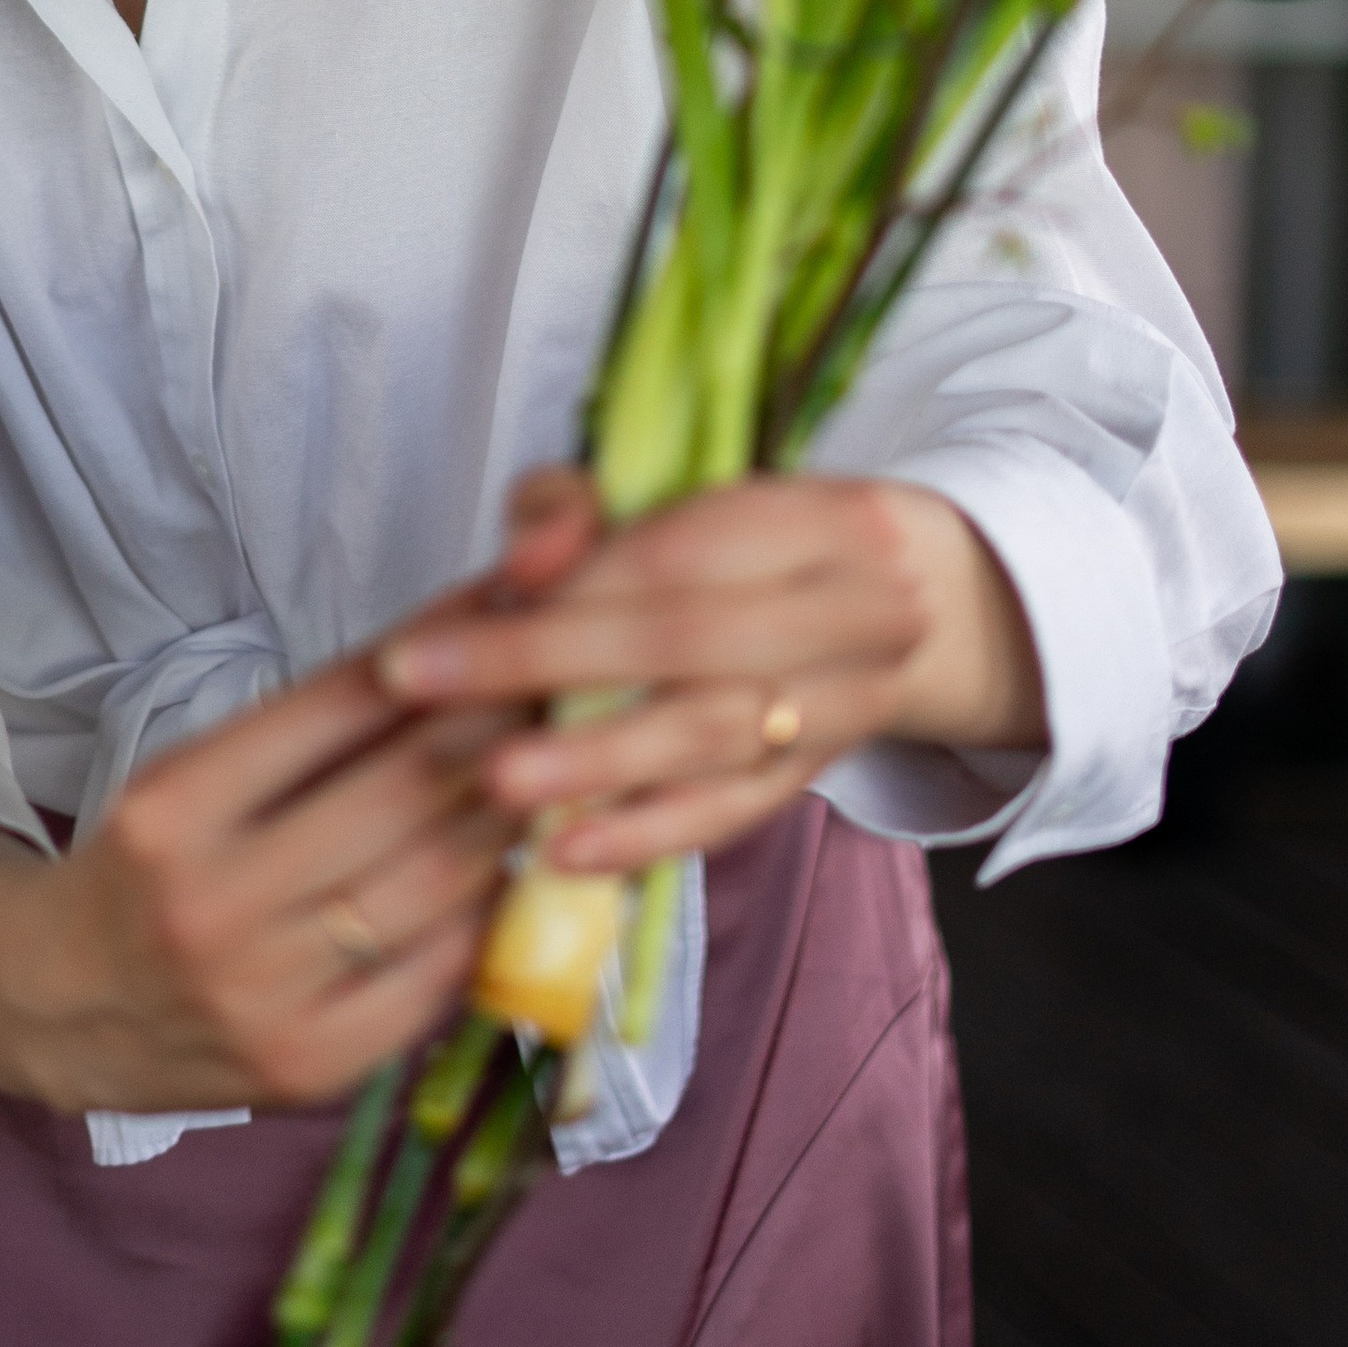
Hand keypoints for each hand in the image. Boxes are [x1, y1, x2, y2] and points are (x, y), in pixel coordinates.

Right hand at [0, 615, 532, 1116]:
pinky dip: (486, 915)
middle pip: (402, 792)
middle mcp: (214, 902)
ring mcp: (264, 996)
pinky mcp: (309, 1069)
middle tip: (561, 674)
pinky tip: (514, 872)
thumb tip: (453, 652)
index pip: (339, 704)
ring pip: (434, 883)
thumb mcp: (191, 775)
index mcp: (175, 807)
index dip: (441, 644)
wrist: (57, 1005)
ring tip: (557, 764)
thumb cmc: (147, 869)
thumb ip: (310, 730)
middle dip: (498, 722)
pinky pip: (433, 978)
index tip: (510, 598)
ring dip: (511, 813)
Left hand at [373, 468, 1046, 873]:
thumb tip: (524, 566)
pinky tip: (565, 851)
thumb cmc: (751, 543)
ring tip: (496, 782)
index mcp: (816, 517)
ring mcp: (843, 704)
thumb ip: (572, 510)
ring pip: (715, 736)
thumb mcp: (672, 496)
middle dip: (548, 664)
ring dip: (597, 761)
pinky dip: (645, 833)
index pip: (673, 554)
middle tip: (428, 689)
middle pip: (689, 642)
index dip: (558, 588)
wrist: (919, 604)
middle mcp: (853, 611)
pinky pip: (731, 815)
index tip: (441, 622)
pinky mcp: (813, 777)